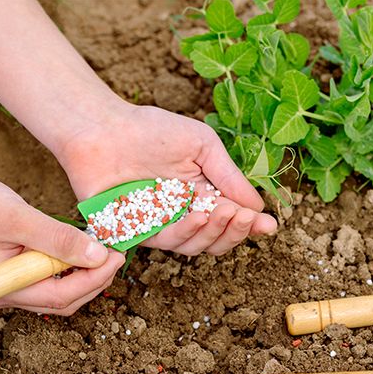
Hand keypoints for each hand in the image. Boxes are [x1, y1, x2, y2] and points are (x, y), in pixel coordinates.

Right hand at [0, 156, 123, 315]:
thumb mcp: (19, 217)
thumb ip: (58, 238)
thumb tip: (98, 256)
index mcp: (4, 288)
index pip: (61, 296)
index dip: (95, 279)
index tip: (117, 256)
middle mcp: (8, 294)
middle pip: (63, 301)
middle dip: (95, 280)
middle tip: (117, 255)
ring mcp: (10, 287)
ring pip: (59, 292)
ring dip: (86, 275)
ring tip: (105, 251)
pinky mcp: (15, 274)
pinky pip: (50, 279)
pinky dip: (72, 267)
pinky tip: (84, 249)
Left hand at [54, 104, 277, 255]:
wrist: (104, 127)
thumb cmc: (152, 130)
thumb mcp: (202, 145)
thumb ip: (228, 176)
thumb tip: (259, 207)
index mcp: (203, 195)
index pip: (232, 219)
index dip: (251, 225)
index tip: (269, 225)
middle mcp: (184, 214)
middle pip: (217, 239)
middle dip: (233, 231)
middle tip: (241, 216)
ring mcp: (161, 225)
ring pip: (194, 246)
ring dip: (212, 232)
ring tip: (221, 213)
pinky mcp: (136, 232)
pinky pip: (165, 242)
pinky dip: (184, 232)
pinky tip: (195, 216)